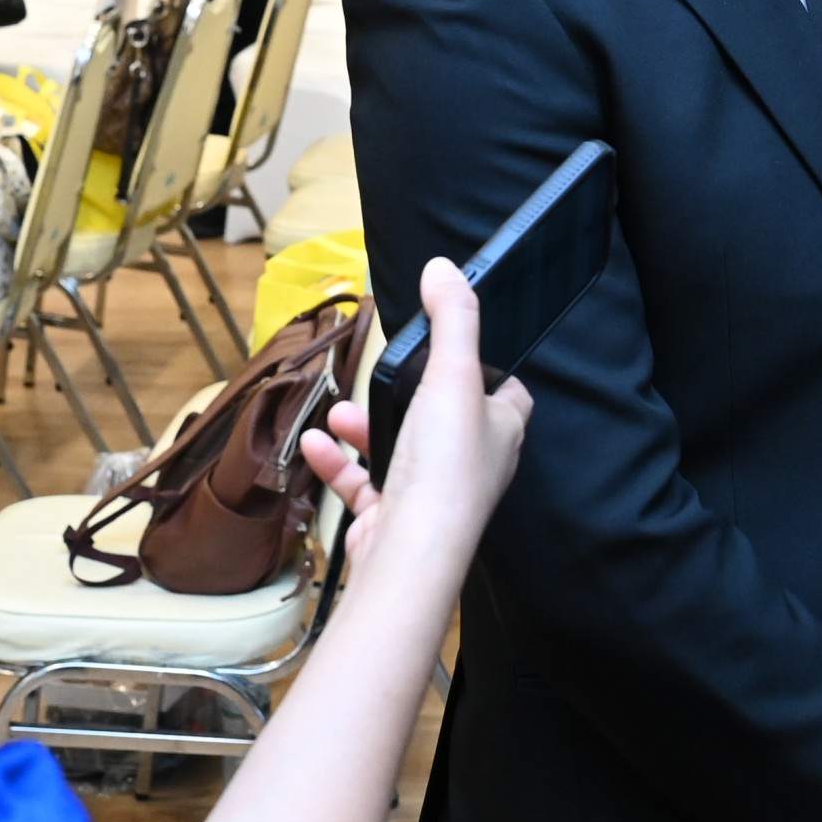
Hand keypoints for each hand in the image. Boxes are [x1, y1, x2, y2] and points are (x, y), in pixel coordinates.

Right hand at [309, 257, 530, 585]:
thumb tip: (445, 269)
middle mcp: (472, 464)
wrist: (410, 551)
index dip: (483, 370)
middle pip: (440, 416)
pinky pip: (361, 482)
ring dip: (363, 426)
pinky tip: (316, 444)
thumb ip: (451, 320)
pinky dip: (338, 461)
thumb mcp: (451, 376)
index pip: (505, 393)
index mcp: (500, 432)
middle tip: (380, 378)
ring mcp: (430, 494)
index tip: (450, 350)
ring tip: (340, 413)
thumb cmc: (443, 466)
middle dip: (402, 395)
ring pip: (396, 447)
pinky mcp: (392, 517)